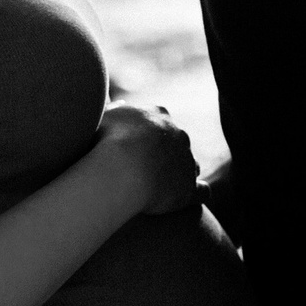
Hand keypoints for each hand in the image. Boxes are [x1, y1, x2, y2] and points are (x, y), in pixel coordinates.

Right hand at [94, 101, 197, 215]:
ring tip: (162, 188)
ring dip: (180, 173)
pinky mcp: (190, 187)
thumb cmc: (106, 142)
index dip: (149, 133)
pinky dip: (197, 193)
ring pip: (190, 165)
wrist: (123, 169)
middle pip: (178, 142)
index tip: (136, 144)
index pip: (159, 120)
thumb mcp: (103, 117)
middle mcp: (179, 135)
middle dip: (167, 153)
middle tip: (147, 168)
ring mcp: (187, 160)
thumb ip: (114, 111)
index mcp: (158, 115)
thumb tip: (119, 105)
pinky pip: (201, 191)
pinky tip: (184, 199)